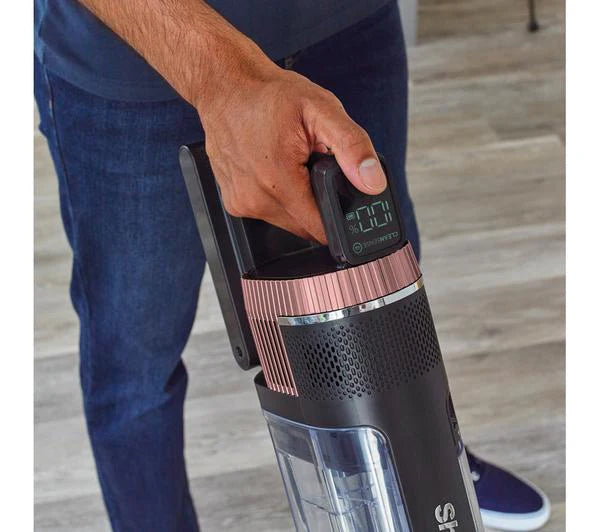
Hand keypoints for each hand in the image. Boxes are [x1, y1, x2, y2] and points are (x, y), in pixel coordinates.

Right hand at [199, 65, 387, 242]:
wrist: (225, 86)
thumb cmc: (267, 95)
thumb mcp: (321, 110)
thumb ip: (352, 146)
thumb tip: (373, 182)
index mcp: (278, 181)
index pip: (322, 229)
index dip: (339, 217)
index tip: (341, 196)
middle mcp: (255, 199)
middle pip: (305, 227)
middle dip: (318, 202)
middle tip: (312, 166)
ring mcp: (241, 203)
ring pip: (287, 222)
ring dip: (298, 201)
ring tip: (293, 165)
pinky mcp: (233, 203)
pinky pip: (268, 213)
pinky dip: (278, 197)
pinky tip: (274, 169)